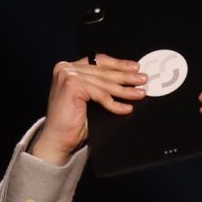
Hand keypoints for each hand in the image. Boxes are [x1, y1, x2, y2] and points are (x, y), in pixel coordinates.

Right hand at [30, 55, 147, 165]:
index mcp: (70, 68)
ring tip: (140, 93)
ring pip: (104, 84)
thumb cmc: (73, 123)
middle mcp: (66, 68)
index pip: (98, 62)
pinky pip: (100, 94)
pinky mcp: (72, 85)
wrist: (59, 139)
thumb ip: (98, 86)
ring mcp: (68, 75)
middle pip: (103, 71)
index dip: (118, 64)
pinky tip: (126, 108)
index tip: (135, 67)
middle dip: (126, 76)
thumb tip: (126, 80)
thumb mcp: (88, 99)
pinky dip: (114, 103)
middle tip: (143, 79)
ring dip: (125, 90)